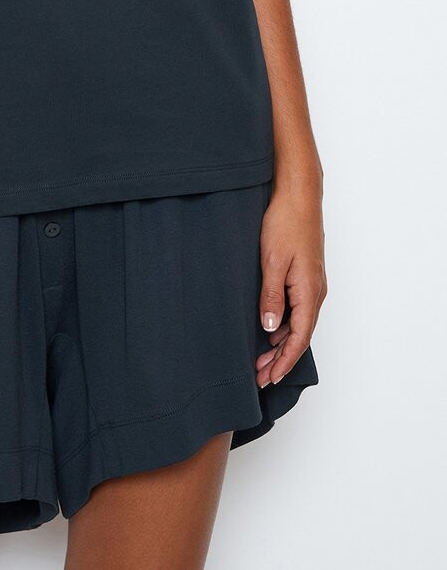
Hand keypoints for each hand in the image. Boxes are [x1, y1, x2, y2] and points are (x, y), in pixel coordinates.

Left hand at [255, 178, 326, 386]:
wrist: (298, 195)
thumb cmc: (285, 223)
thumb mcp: (272, 261)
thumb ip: (272, 296)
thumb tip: (269, 329)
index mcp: (309, 293)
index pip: (298, 339)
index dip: (283, 362)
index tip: (267, 378)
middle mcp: (315, 292)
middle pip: (299, 336)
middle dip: (280, 359)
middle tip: (259, 377)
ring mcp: (311, 284)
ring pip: (297, 323)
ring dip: (280, 343)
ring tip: (259, 359)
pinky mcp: (304, 275)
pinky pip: (296, 309)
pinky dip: (282, 324)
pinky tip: (268, 329)